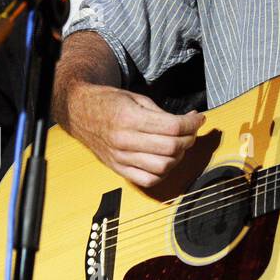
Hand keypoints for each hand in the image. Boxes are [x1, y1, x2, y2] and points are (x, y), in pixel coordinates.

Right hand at [65, 84, 203, 188]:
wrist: (79, 112)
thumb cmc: (108, 103)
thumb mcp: (137, 98)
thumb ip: (162, 113)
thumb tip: (189, 121)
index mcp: (129, 119)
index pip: (172, 127)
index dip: (192, 123)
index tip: (199, 119)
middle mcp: (124, 141)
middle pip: (170, 148)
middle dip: (189, 138)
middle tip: (191, 130)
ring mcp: (120, 158)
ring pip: (162, 166)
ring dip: (179, 156)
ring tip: (180, 144)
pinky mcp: (118, 169)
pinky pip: (147, 180)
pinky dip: (163, 173)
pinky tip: (166, 160)